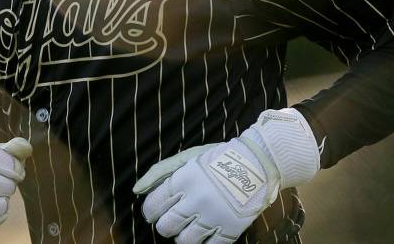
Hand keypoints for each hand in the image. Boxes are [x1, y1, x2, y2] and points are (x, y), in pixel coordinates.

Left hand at [134, 108, 318, 242]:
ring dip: (182, 236)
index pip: (154, 205)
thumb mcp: (187, 158)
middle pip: (166, 226)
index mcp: (184, 180)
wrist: (257, 163)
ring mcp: (214, 217)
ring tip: (187, 228)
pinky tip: (204, 234)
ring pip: (185, 241)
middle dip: (164, 225)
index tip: (154, 212)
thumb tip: (136, 190)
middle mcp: (196, 200)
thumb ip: (160, 172)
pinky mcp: (230, 229)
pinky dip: (203, 243)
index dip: (150, 211)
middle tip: (171, 220)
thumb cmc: (217, 159)